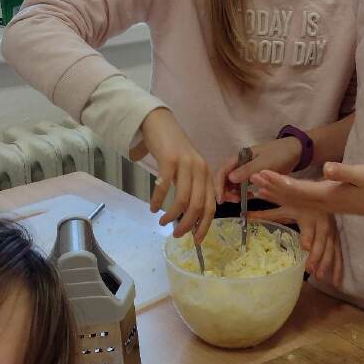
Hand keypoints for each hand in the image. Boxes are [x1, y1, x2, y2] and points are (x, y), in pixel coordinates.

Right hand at [137, 109, 215, 242]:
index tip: (196, 240)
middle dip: (187, 224)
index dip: (204, 225)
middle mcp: (200, 170)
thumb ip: (192, 189)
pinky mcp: (170, 159)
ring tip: (162, 222)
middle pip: (198, 205)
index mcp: (207, 175)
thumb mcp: (189, 170)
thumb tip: (190, 217)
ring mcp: (185, 164)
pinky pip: (164, 186)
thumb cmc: (174, 150)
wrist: (160, 124)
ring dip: (172, 214)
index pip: (211, 206)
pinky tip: (153, 207)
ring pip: (182, 198)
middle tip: (176, 234)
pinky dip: (157, 200)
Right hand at [213, 136, 301, 204]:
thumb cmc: (279, 154)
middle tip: (232, 201)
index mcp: (239, 157)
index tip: (221, 199)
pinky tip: (247, 198)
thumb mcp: (264, 163)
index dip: (218, 185)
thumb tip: (229, 179)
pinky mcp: (253, 175)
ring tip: (240, 201)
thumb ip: (247, 170)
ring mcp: (246, 169)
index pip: (222, 171)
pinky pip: (242, 185)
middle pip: (225, 178)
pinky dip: (242, 192)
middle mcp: (240, 163)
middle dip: (224, 191)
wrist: (295, 151)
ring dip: (233, 193)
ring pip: (232, 183)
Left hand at [248, 206, 342, 286]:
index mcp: (308, 215)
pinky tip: (335, 282)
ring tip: (320, 277)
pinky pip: (338, 254)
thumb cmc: (299, 200)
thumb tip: (244, 216)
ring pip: (331, 249)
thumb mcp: (284, 206)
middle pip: (321, 241)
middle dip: (317, 256)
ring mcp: (331, 231)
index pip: (308, 227)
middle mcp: (322, 224)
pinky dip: (337, 268)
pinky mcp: (336, 237)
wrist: (321, 192)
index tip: (305, 247)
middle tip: (310, 269)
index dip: (308, 236)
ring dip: (326, 263)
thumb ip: (265, 213)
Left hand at [251, 162, 363, 219]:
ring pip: (296, 201)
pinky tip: (284, 195)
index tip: (259, 173)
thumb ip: (345, 172)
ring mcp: (328, 206)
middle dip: (270, 187)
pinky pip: (304, 203)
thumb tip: (326, 169)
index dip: (277, 181)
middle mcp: (325, 203)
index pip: (297, 189)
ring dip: (277, 194)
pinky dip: (290, 198)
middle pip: (291, 197)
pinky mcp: (332, 204)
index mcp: (328, 195)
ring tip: (258, 188)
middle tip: (249, 178)